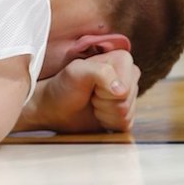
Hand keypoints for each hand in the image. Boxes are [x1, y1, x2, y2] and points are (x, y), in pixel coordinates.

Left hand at [19, 50, 140, 133]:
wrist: (55, 107)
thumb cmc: (64, 86)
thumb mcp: (77, 72)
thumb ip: (101, 73)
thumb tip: (121, 91)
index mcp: (122, 59)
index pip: (125, 88)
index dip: (105, 92)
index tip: (91, 86)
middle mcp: (128, 76)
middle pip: (126, 102)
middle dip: (104, 104)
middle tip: (90, 95)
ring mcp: (128, 95)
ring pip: (126, 115)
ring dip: (104, 113)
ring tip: (92, 103)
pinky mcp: (126, 112)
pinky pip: (125, 125)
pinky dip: (108, 123)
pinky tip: (98, 113)